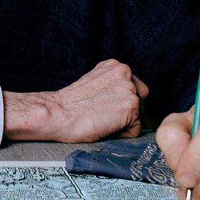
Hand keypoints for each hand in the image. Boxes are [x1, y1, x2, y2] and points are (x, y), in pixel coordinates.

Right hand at [4, 59, 148, 142]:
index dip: (119, 102)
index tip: (104, 106)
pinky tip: (106, 125)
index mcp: (116, 65)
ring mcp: (130, 88)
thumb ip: (112, 83)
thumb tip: (124, 97)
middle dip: (127, 111)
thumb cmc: (72, 104)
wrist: (59, 113)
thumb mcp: (95, 82)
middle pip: (140, 100)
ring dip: (124, 122)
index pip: (133, 88)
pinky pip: (136, 129)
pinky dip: (123, 133)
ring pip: (138, 115)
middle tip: (104, 113)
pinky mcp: (132, 106)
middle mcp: (125, 72)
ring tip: (103, 118)